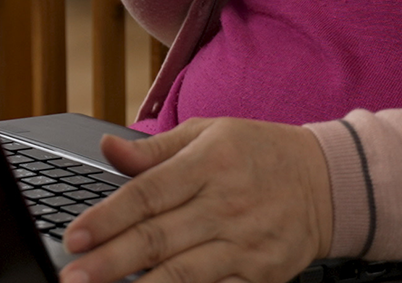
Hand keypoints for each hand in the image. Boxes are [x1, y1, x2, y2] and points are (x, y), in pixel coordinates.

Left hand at [58, 119, 333, 282]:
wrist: (328, 182)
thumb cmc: (259, 153)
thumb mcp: (209, 133)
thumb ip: (155, 149)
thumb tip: (107, 148)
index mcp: (210, 162)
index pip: (148, 194)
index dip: (108, 217)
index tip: (75, 237)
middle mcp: (226, 204)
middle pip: (158, 239)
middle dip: (110, 262)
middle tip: (73, 278)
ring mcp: (246, 243)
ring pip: (185, 273)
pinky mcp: (262, 275)